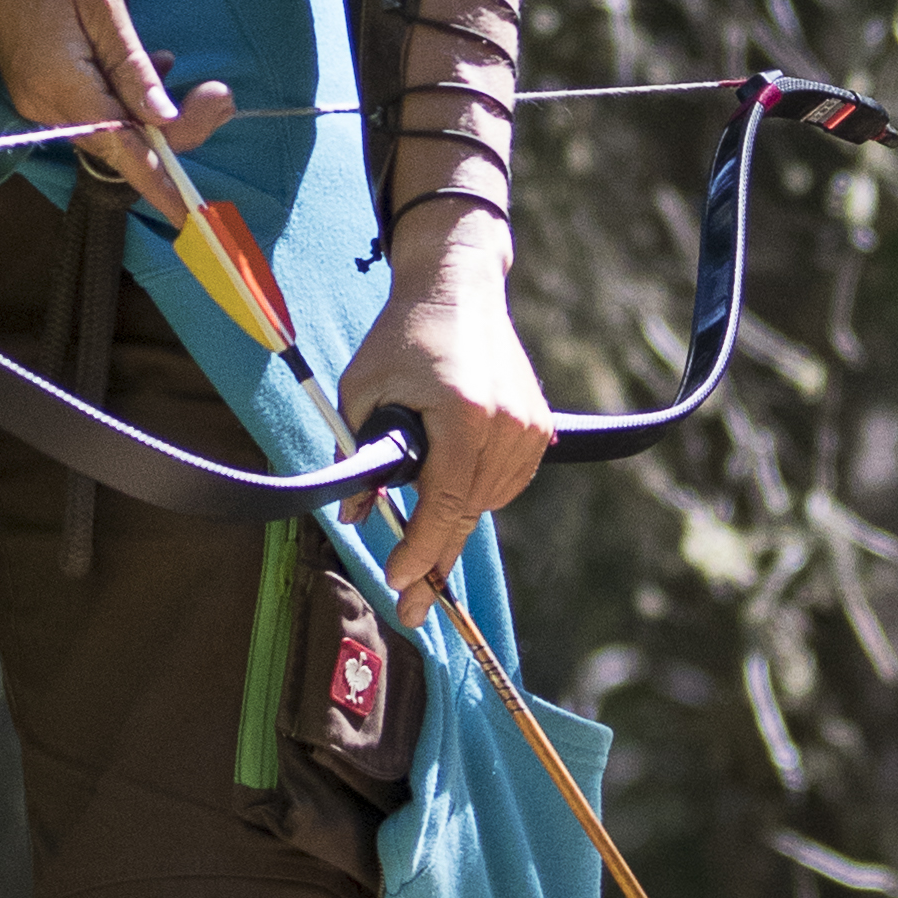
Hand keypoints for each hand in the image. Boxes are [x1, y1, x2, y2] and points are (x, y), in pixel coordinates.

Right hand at [0, 0, 231, 212]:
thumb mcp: (103, 7)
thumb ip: (132, 67)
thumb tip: (163, 118)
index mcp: (62, 86)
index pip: (122, 149)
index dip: (160, 183)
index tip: (192, 213)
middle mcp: (46, 107)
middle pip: (120, 146)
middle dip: (173, 134)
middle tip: (220, 94)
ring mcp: (38, 102)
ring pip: (109, 131)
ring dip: (152, 115)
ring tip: (188, 76)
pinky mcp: (39, 91)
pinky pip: (92, 113)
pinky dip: (127, 102)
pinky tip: (153, 69)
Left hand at [335, 227, 551, 628]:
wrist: (457, 288)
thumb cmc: (402, 336)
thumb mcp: (363, 391)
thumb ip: (360, 454)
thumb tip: (358, 516)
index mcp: (463, 413)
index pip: (445, 502)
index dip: (421, 549)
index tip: (398, 582)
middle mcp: (506, 423)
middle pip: (469, 512)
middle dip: (435, 560)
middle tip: (410, 609)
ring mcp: (529, 426)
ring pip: (488, 503)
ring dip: (453, 520)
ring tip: (419, 528)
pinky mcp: (539, 426)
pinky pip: (505, 483)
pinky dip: (477, 494)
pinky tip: (451, 484)